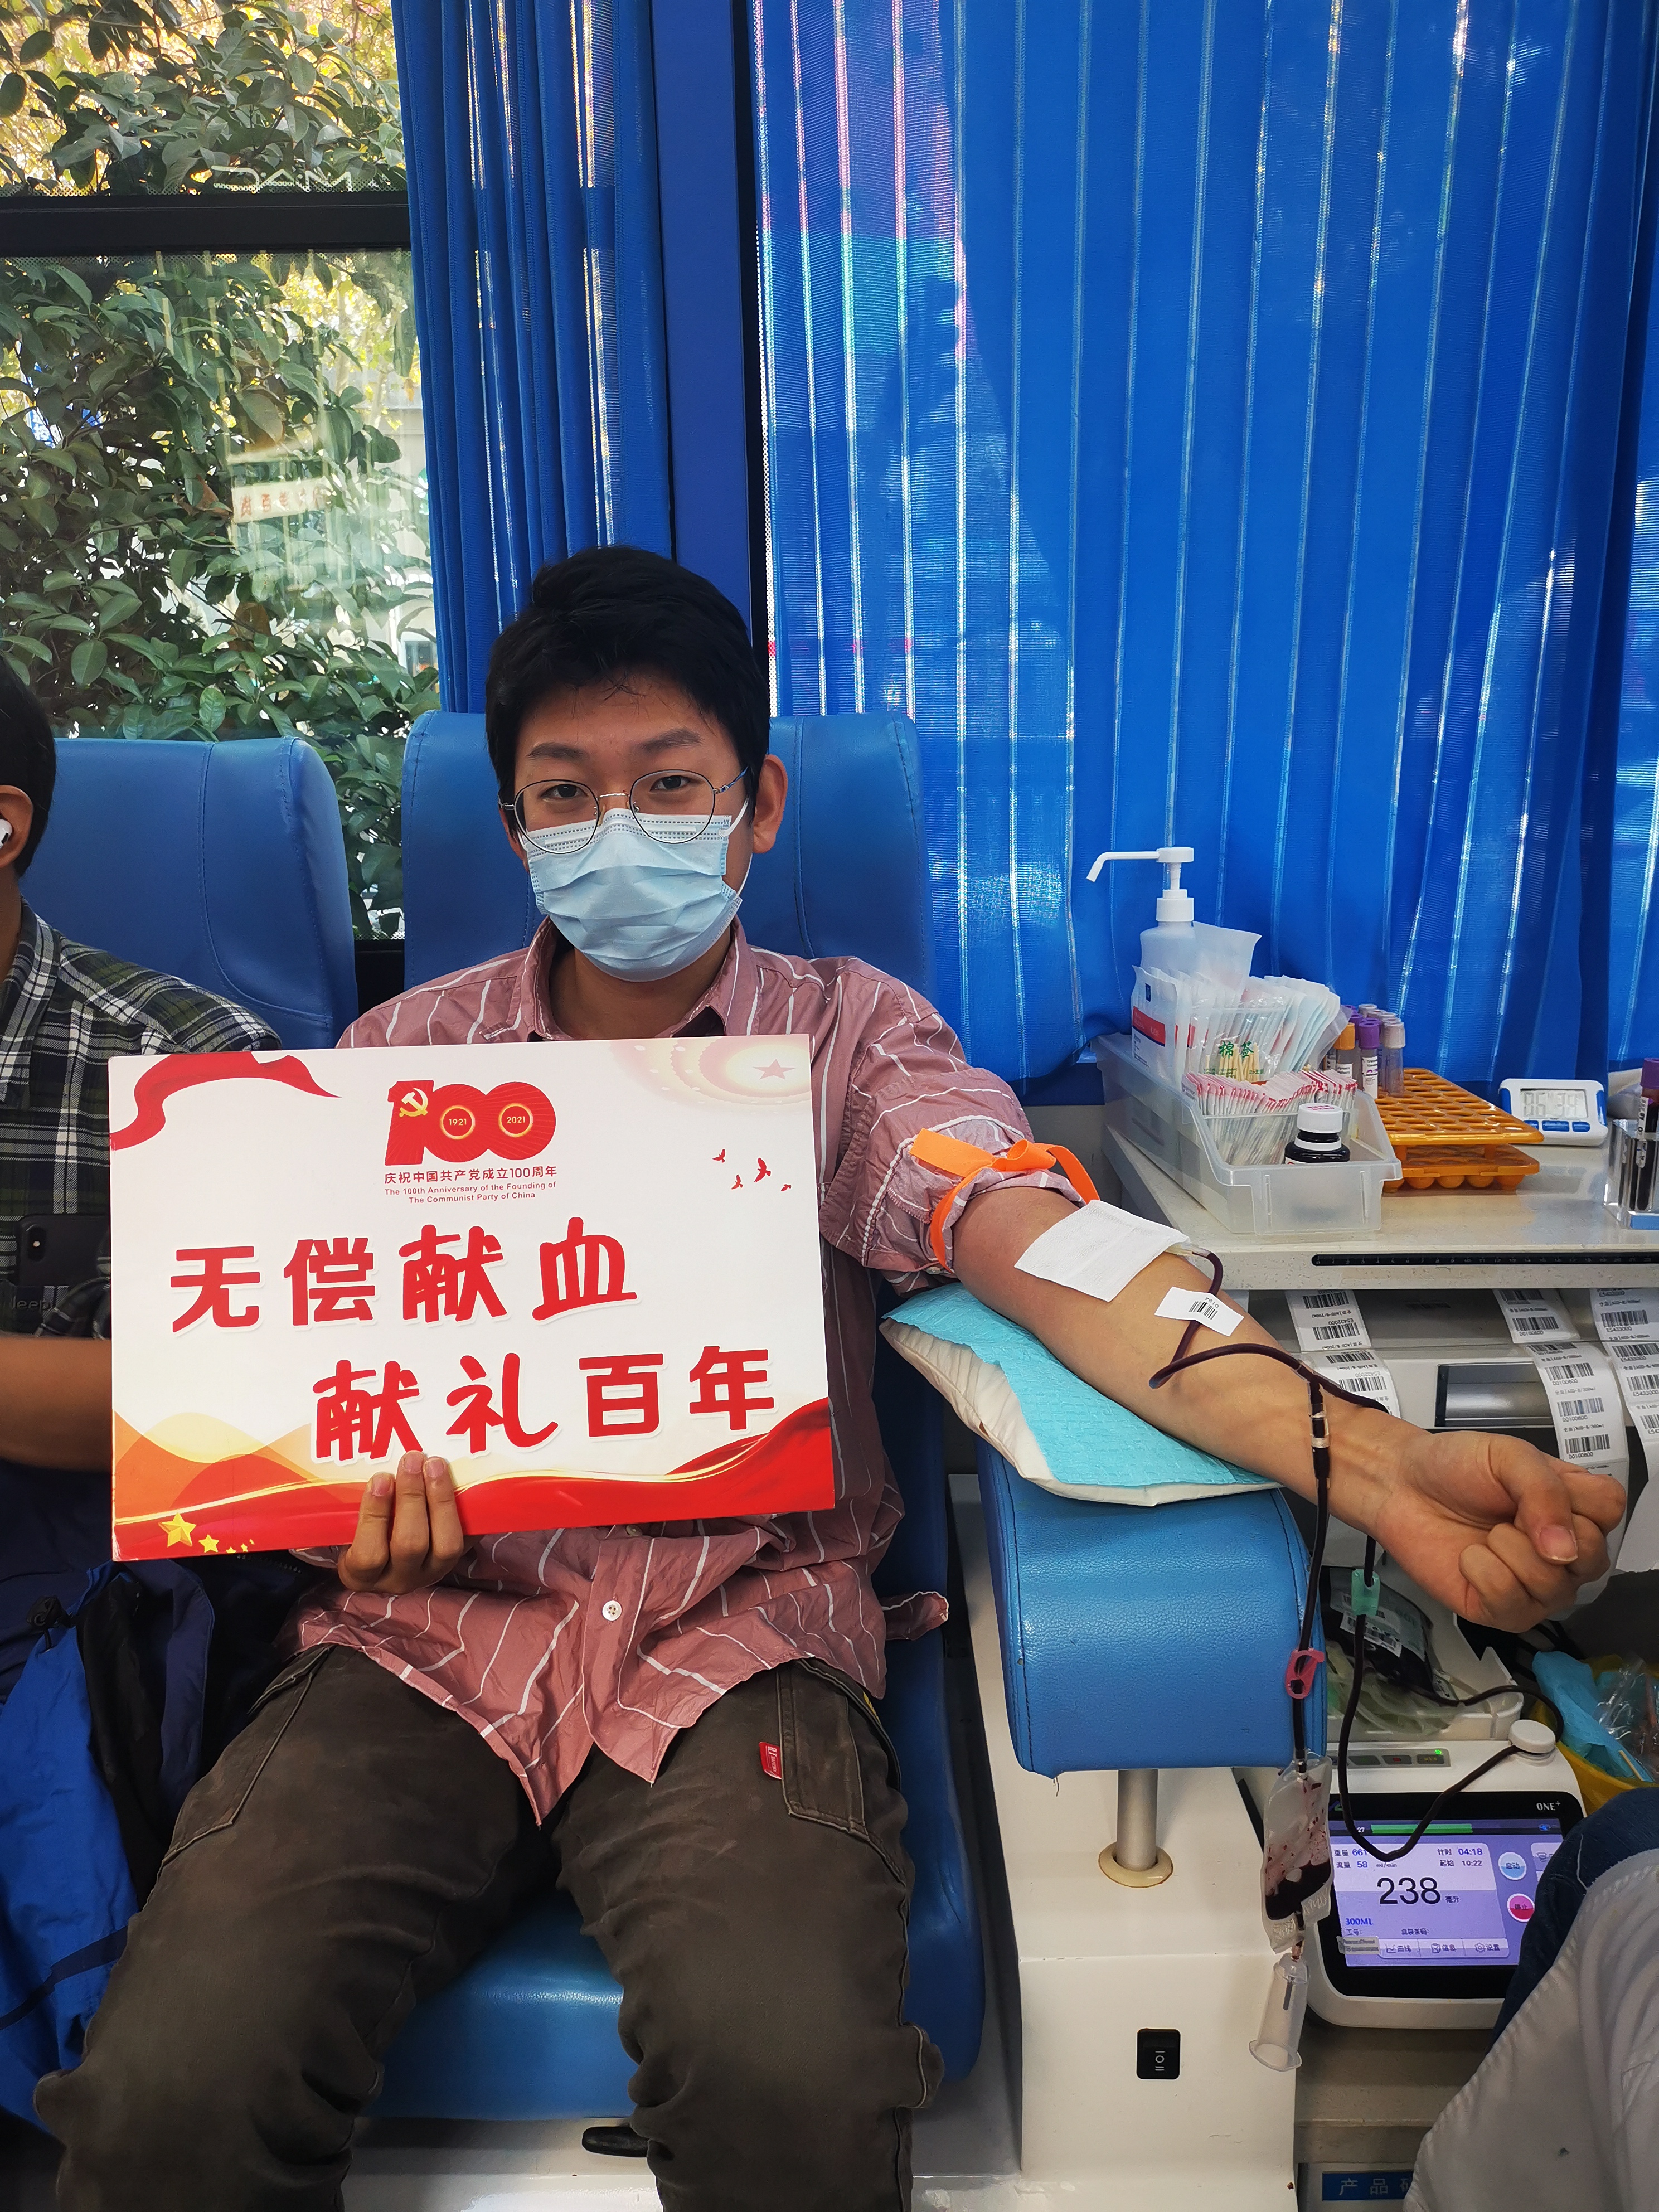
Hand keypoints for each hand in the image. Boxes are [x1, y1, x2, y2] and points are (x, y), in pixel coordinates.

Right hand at [337, 1453, 465, 1595]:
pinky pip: (470, 1538)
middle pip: (410, 1545)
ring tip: (435, 1465)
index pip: (368, 1555)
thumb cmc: (360, 1531)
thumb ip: (356, 1506)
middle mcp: (398, 1580)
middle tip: (412, 1460)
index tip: (381, 1478)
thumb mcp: (349, 1524)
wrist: (388, 1550)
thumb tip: (371, 1469)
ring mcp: (431, 1573)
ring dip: (441, 1500)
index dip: (376, 1516)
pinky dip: (468, 1510)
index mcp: (361, 1574)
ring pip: (445, 1546)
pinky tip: (465, 1481)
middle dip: (412, 1498)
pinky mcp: (457, 1562)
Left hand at [1338, 1422, 1624, 1628]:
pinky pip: (1512, 1605)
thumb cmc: (1456, 1467)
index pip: (1611, 1512)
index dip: (1575, 1500)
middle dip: (1539, 1530)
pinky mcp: (1502, 1610)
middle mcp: (1564, 1551)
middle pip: (1594, 1558)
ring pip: (1554, 1587)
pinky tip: (1469, 1558)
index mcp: (1573, 1507)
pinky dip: (1483, 1573)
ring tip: (1486, 1533)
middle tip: (1506, 1513)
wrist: (1401, 1485)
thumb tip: (1565, 1550)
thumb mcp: (1507, 1456)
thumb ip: (1545, 1491)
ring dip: (1508, 1551)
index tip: (1534, 1489)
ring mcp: (1537, 1586)